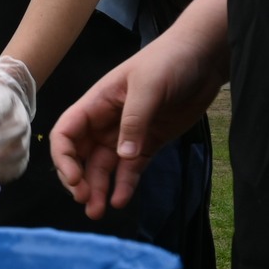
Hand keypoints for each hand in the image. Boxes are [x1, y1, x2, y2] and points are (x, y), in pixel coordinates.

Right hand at [51, 0, 229, 217]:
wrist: (204, 56)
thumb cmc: (169, 60)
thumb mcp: (148, 86)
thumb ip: (134, 121)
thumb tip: (123, 156)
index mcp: (96, 104)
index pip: (66, 134)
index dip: (64, 158)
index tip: (74, 180)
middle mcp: (106, 121)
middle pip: (81, 156)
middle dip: (80, 180)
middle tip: (86, 201)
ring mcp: (127, 134)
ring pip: (105, 167)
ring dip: (99, 188)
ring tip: (99, 212)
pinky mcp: (149, 142)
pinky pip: (131, 168)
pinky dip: (125, 185)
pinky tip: (121, 200)